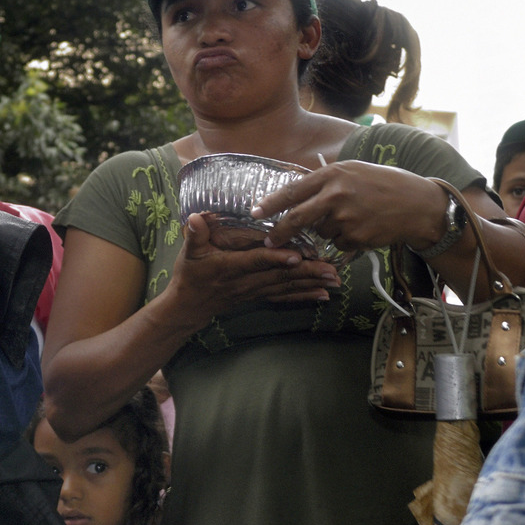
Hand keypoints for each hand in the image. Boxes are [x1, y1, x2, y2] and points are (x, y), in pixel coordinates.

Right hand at [163, 213, 339, 329]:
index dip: (276, 259)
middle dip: (308, 273)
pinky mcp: (259, 296)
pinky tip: (323, 294)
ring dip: (312, 283)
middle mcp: (246, 281)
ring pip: (286, 286)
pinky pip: (285, 296)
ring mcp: (255, 290)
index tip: (297, 255)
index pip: (256, 262)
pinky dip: (305, 295)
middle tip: (332, 270)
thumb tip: (195, 217)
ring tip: (335, 280)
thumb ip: (195, 234)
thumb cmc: (190, 275)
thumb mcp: (188, 252)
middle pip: (280, 276)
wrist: (189, 306)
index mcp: (230, 267)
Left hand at [252, 160, 447, 253]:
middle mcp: (336, 195)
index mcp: (333, 175)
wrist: (419, 205)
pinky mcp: (356, 238)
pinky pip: (339, 244)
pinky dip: (345, 240)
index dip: (270, 204)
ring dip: (328, 230)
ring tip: (353, 217)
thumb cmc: (385, 183)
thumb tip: (296, 194)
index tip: (254, 213)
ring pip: (321, 232)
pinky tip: (364, 227)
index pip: (292, 190)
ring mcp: (346, 218)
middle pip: (297, 219)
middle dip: (279, 232)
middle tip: (269, 241)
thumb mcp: (354, 171)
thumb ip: (326, 181)